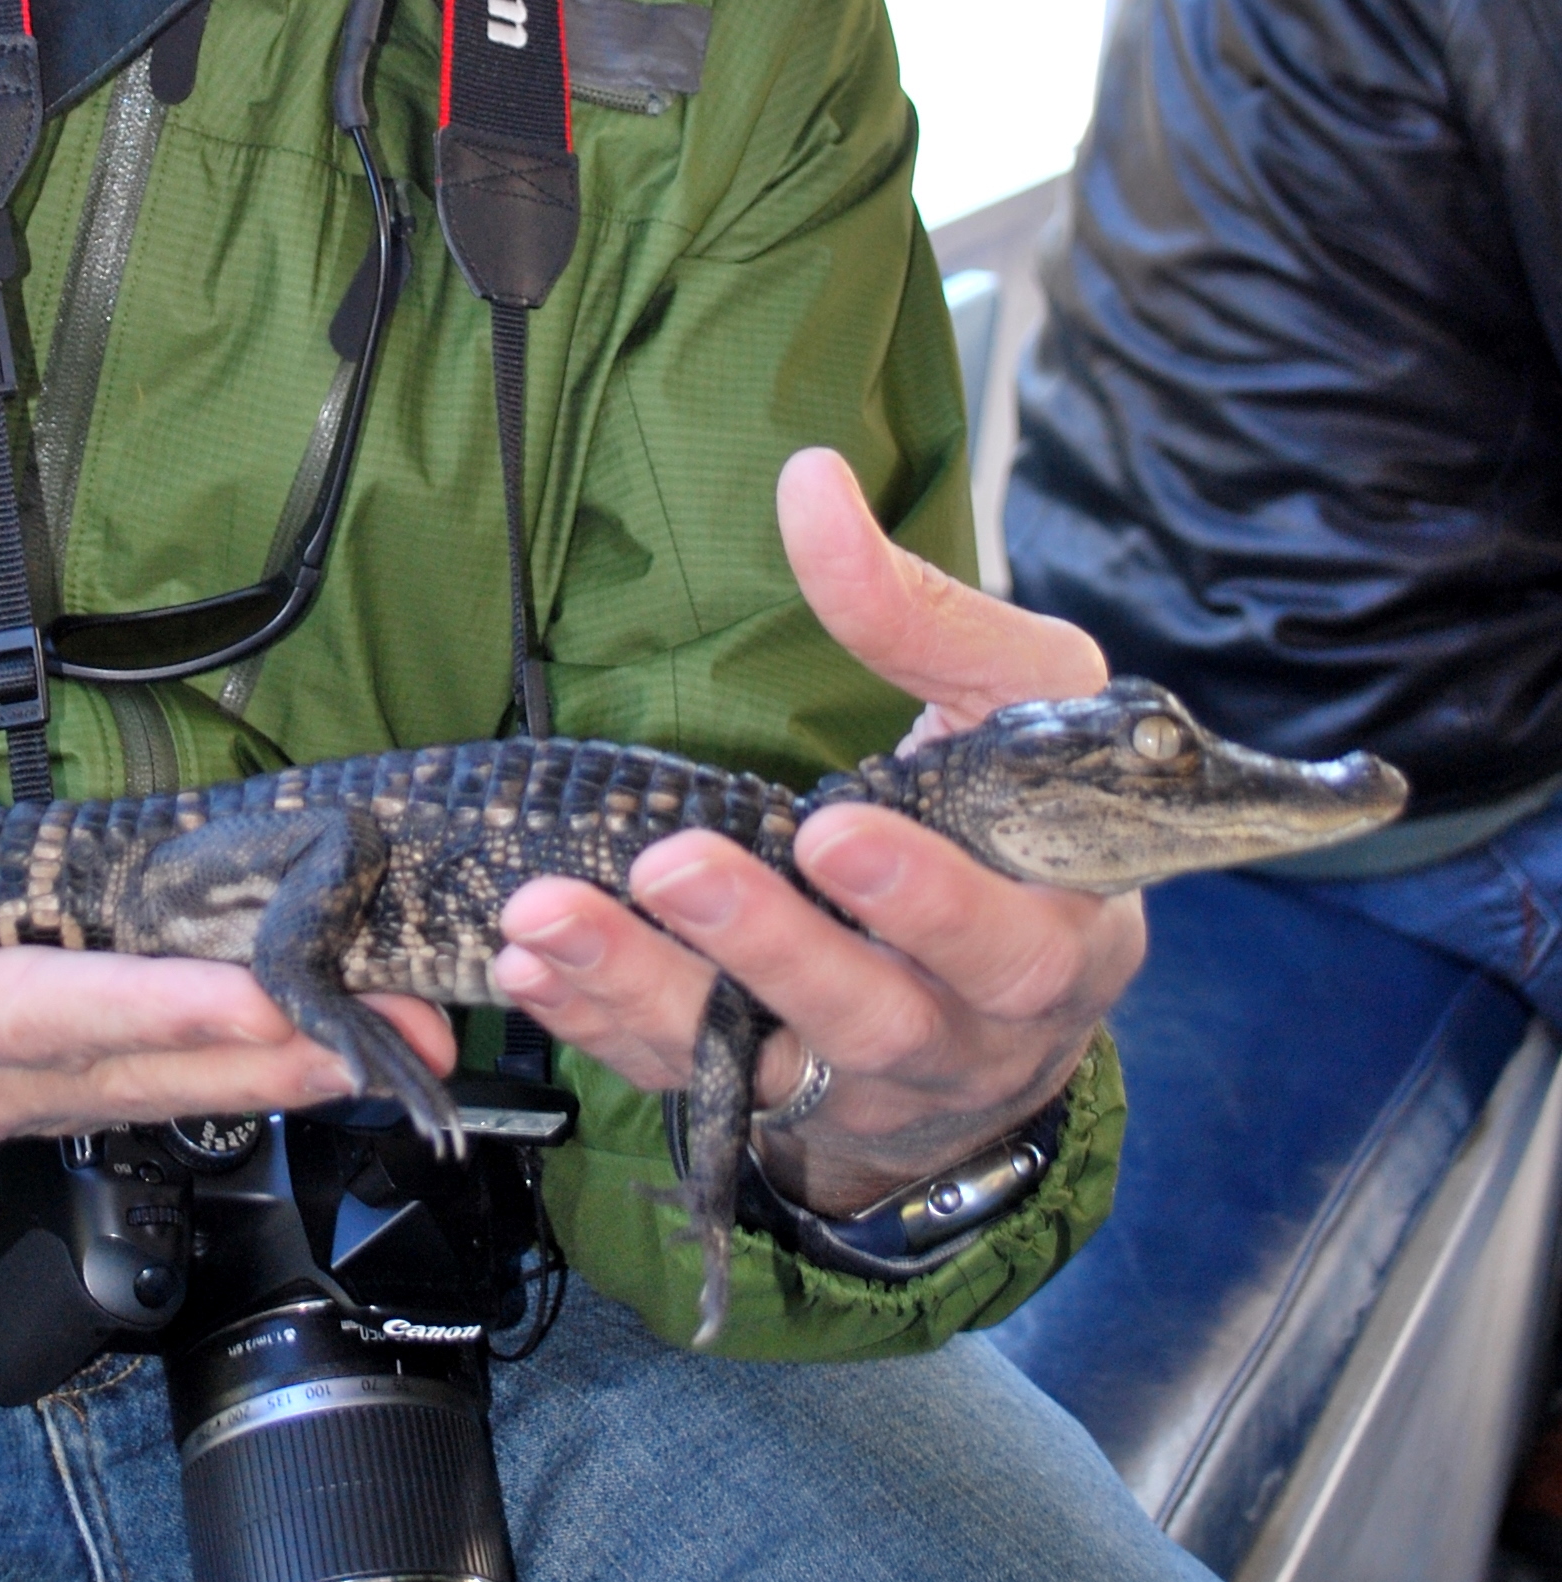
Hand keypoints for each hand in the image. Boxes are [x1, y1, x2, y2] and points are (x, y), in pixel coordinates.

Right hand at [0, 596, 453, 1133]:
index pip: (29, 1007)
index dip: (144, 1003)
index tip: (261, 991)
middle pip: (128, 1060)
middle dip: (268, 1048)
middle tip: (402, 1024)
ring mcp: (2, 1088)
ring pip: (161, 1082)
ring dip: (289, 1069)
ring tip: (419, 1038)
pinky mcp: (40, 1074)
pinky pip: (161, 1074)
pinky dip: (255, 1061)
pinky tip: (350, 1037)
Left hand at [489, 450, 1143, 1213]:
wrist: (1011, 994)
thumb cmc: (1025, 816)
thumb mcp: (1016, 698)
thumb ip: (917, 611)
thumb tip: (808, 481)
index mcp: (1051, 934)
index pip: (1000, 936)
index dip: (922, 898)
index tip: (833, 828)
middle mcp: (962, 1029)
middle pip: (868, 1012)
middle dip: (768, 945)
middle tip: (672, 867)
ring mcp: (860, 1078)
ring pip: (758, 1064)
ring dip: (645, 990)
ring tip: (544, 919)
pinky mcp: (773, 1101)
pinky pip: (683, 1080)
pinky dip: (601, 1027)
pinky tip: (530, 968)